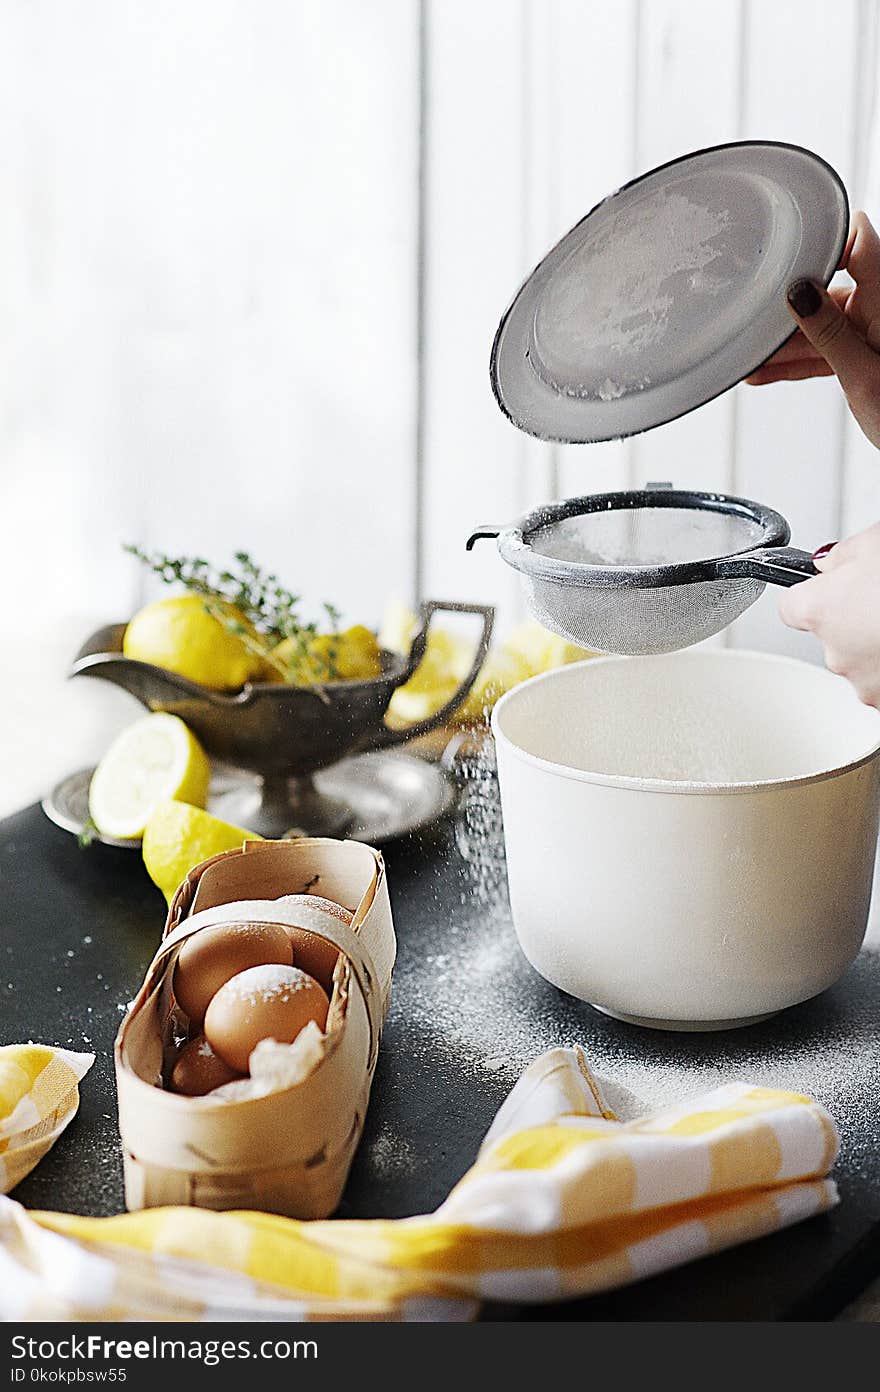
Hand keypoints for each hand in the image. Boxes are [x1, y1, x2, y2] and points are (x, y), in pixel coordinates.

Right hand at [746, 211, 879, 448]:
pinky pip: (828, 350)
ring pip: (823, 325)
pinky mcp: (867, 354)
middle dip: (789, 308)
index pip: (858, 241)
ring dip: (787, 344)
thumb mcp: (861, 374)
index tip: (786, 254)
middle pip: (829, 290)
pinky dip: (801, 361)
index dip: (825, 240)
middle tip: (752, 321)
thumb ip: (828, 332)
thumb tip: (800, 292)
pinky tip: (766, 371)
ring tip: (750, 358)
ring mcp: (873, 332)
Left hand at [779, 523, 879, 708]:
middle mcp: (834, 653)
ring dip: (877, 645)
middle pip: (831, 635)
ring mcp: (866, 683)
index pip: (791, 606)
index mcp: (820, 611)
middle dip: (853, 619)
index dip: (813, 593)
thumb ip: (842, 555)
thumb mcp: (875, 542)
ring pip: (861, 661)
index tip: (829, 587)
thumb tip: (829, 563)